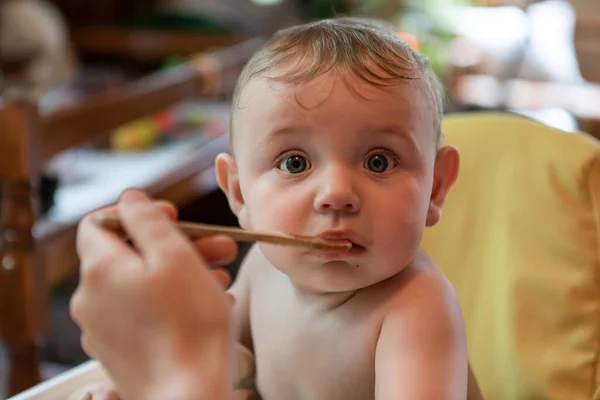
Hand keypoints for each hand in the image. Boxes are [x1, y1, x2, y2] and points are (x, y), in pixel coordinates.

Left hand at [70, 189, 237, 399]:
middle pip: (131, 254)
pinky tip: (211, 303)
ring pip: (143, 284)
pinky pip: (145, 312)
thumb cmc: (188, 324)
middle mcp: (92, 297)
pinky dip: (174, 300)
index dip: (137, 213)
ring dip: (183, 272)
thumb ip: (147, 220)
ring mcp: (104, 327)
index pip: (100, 222)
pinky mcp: (120, 350)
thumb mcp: (173, 256)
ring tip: (224, 276)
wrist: (188, 395)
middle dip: (177, 244)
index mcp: (100, 268)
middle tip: (219, 246)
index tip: (174, 218)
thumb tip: (131, 198)